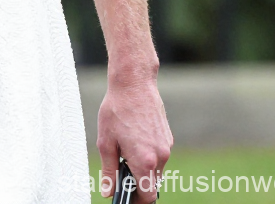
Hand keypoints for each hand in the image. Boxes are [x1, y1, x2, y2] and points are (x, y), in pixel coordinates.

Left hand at [96, 74, 171, 201]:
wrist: (134, 83)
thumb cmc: (117, 109)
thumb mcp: (106, 141)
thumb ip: (108, 170)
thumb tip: (108, 192)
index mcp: (145, 161)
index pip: (148, 196)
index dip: (137, 201)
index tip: (126, 197)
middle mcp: (160, 156)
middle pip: (152, 184)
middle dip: (138, 183)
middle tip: (122, 173)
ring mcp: (166, 146)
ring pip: (157, 170)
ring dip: (144, 168)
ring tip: (126, 151)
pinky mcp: (168, 137)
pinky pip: (160, 155)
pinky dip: (149, 155)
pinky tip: (135, 140)